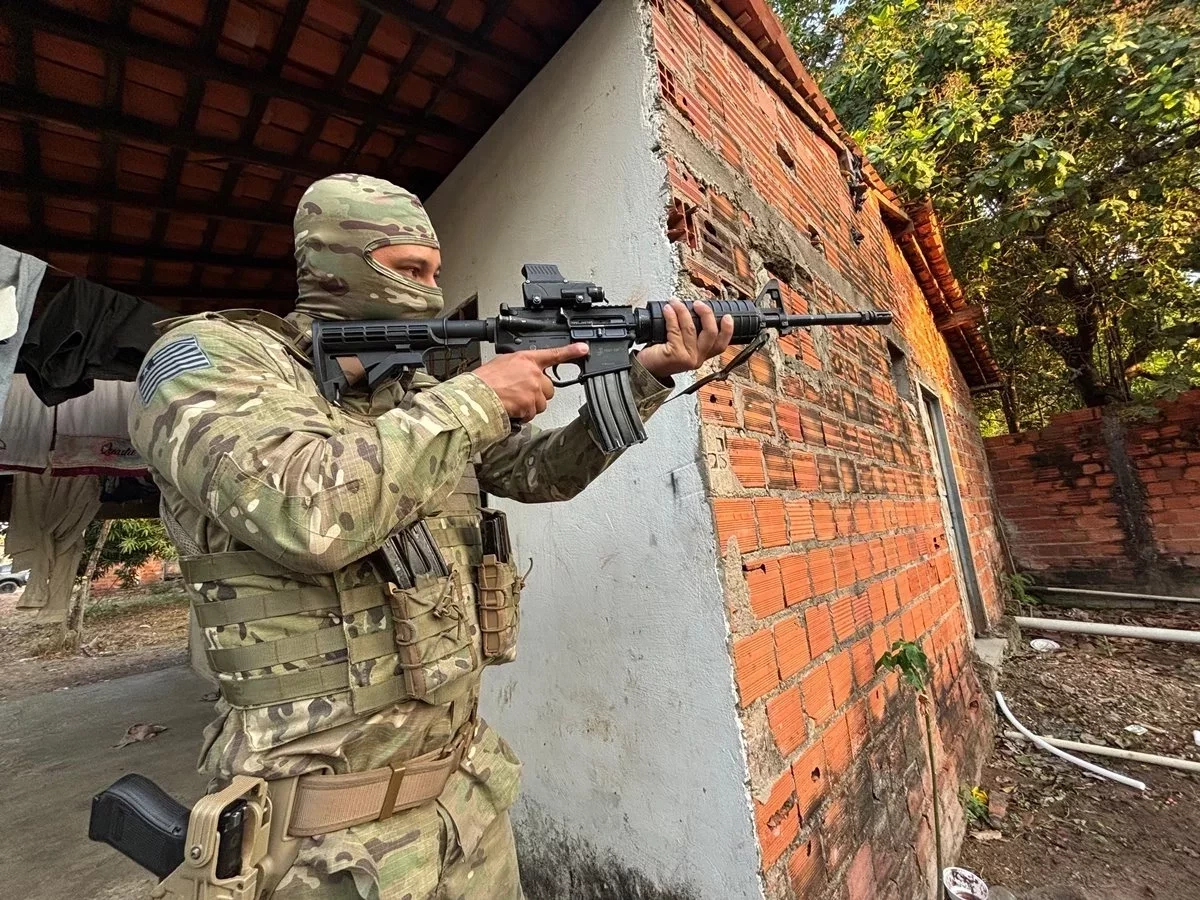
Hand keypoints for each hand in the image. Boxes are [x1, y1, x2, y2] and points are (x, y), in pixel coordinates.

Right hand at [475, 343, 589, 421]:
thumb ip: (520, 366)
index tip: (583, 349)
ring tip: (514, 401)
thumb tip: (524, 373)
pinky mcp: (531, 404)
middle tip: (521, 394)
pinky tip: (512, 408)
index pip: (553, 354)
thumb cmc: (485, 381)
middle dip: (538, 394)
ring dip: (531, 405)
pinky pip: (533, 413)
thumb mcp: (503, 363)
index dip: (571, 351)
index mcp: (526, 359)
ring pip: (542, 402)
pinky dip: (524, 415)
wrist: (477, 395)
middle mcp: (533, 372)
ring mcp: (533, 389)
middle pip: (549, 388)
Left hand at [637, 300, 733, 379]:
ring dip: (683, 311)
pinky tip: (668, 310)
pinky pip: (675, 329)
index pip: (721, 344)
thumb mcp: (682, 346)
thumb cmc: (661, 357)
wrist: (645, 370)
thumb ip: (692, 336)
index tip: (727, 316)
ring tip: (675, 303)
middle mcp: (697, 359)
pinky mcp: (675, 355)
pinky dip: (671, 316)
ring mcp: (687, 358)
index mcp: (702, 356)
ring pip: (691, 328)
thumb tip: (693, 312)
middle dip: (706, 314)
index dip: (728, 330)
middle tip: (698, 304)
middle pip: (711, 333)